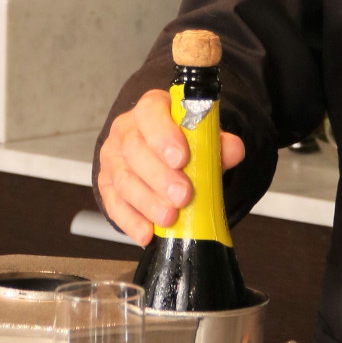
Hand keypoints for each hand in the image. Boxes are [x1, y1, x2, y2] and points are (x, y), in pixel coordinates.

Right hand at [96, 90, 244, 247]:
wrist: (163, 154)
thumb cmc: (183, 143)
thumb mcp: (204, 137)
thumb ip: (219, 142)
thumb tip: (234, 150)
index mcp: (151, 110)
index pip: (150, 113)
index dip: (163, 135)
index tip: (181, 158)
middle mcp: (126, 131)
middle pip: (134, 151)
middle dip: (160, 176)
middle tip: (183, 195)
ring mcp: (113, 160)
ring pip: (124, 181)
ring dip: (148, 202)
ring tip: (170, 217)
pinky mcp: (107, 187)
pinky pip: (114, 205)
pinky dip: (131, 221)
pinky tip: (147, 233)